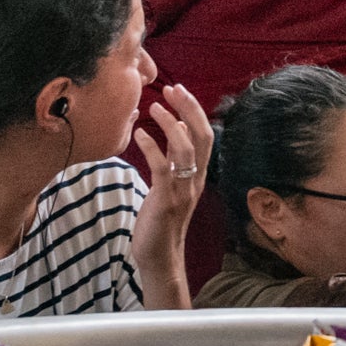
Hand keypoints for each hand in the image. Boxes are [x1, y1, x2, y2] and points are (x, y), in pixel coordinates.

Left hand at [130, 82, 214, 234]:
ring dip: (170, 124)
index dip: (194, 110)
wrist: (160, 256)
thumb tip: (175, 128)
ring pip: (185, 149)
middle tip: (172, 88)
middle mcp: (195, 180)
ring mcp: (182, 190)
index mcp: (198, 175)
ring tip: (155, 107)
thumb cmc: (161, 221)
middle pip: (201, 136)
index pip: (205, 135)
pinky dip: (152, 147)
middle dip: (189, 109)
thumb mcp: (171, 185)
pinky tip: (140, 134)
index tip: (179, 91)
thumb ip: (175, 160)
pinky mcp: (165, 200)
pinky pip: (162, 168)